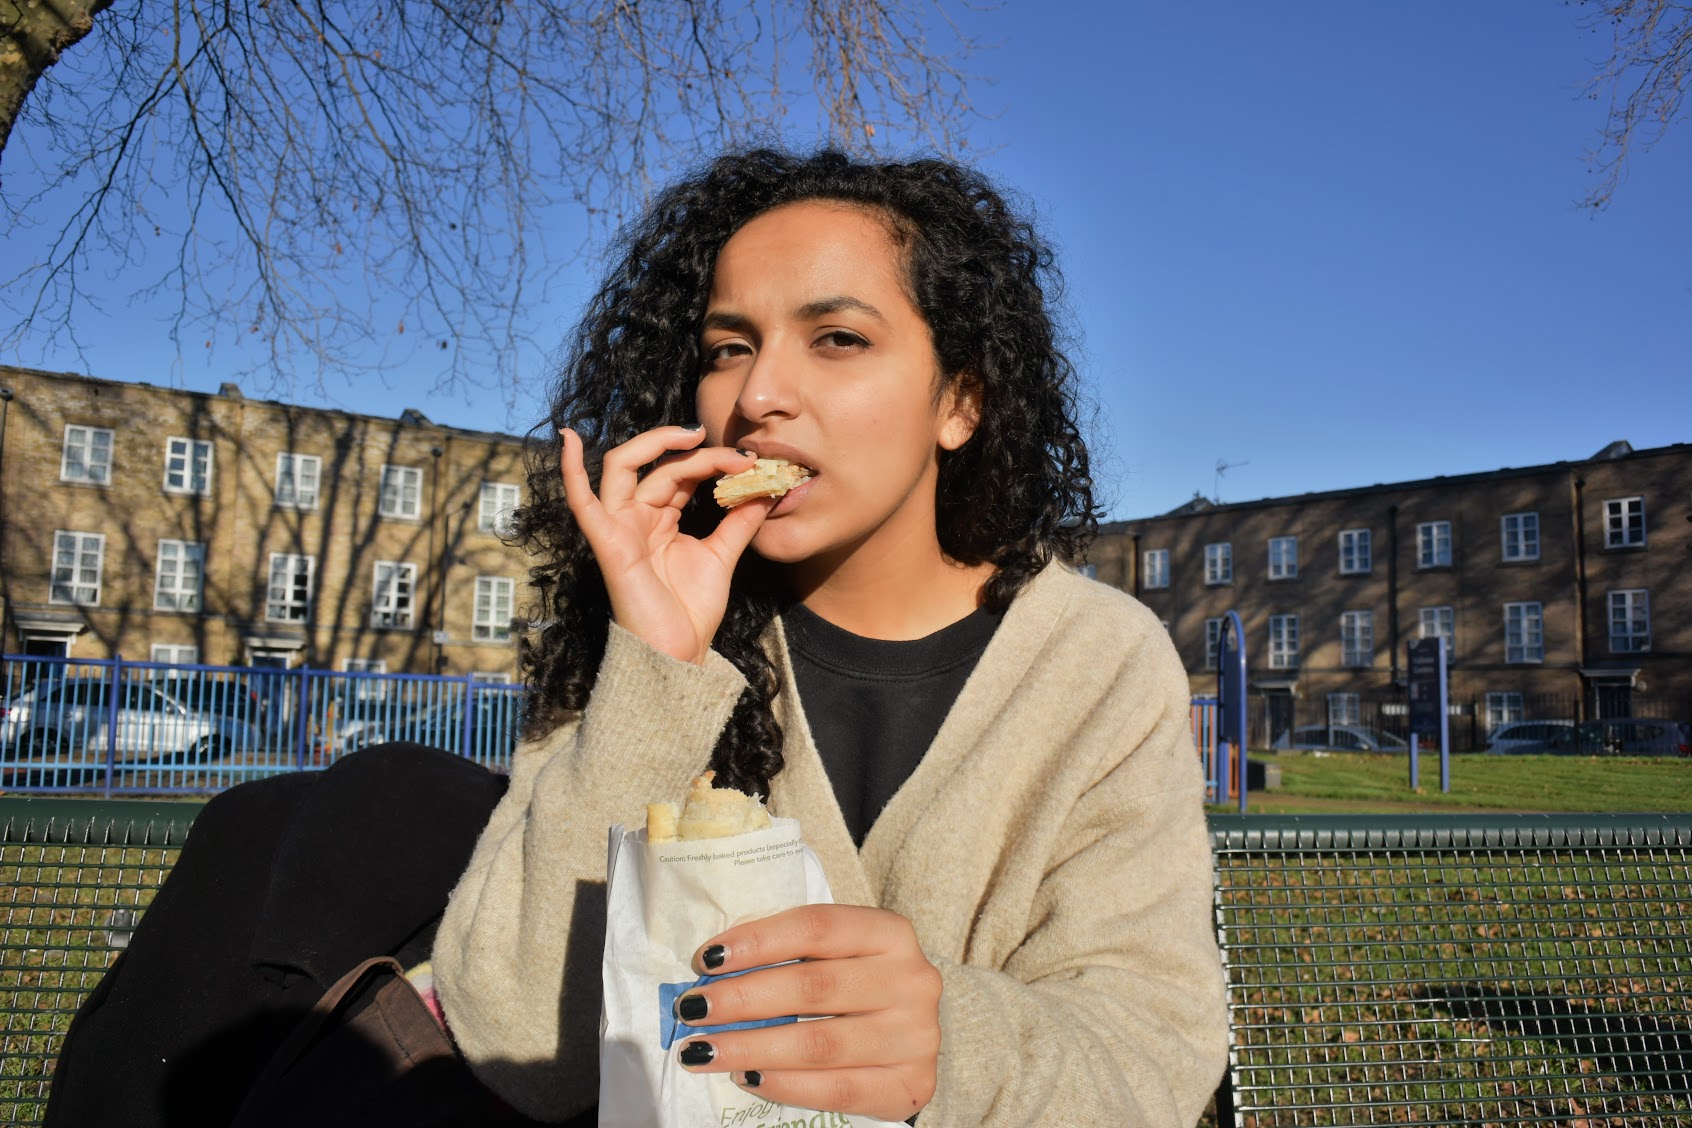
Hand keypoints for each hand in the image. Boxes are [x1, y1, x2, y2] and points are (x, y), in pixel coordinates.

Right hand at [560, 425, 771, 663]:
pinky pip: (581, 502)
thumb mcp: (722, 554)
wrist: (677, 654)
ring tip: (693, 435)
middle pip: (659, 465)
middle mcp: (635, 516)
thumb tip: (769, 487)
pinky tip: (568, 438)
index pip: (681, 472)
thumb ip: (741, 519)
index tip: (752, 462)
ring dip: (655, 443)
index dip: (713, 461)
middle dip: (695, 451)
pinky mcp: (607, 542)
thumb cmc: (691, 610)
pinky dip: (570, 469)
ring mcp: (618, 526)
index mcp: (659, 517)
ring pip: (623, 466)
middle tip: (733, 451)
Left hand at [672, 905, 942, 1121]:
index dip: (758, 940)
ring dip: (751, 1047)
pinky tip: (747, 1077)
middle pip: (814, 986)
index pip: (816, 927)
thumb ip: (790, 956)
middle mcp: (913, 980)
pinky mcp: (912, 1084)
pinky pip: (838, 1088)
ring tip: (703, 1050)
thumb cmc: (855, 988)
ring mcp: (917, 1035)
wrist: (906, 1041)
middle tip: (692, 1009)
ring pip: (821, 1042)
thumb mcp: (835, 957)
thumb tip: (713, 969)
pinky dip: (785, 1085)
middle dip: (743, 998)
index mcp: (891, 933)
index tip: (707, 958)